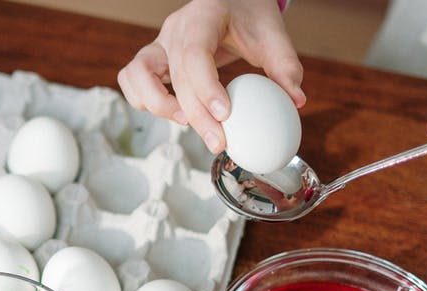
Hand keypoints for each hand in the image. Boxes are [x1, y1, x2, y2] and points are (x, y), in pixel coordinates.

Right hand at [116, 0, 305, 153]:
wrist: (233, 1)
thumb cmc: (250, 14)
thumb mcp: (272, 34)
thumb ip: (285, 66)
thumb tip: (295, 101)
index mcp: (203, 16)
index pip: (194, 54)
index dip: (206, 88)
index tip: (225, 115)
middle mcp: (174, 29)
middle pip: (174, 76)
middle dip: (194, 115)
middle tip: (218, 141)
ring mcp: (159, 42)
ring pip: (137, 75)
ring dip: (157, 105)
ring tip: (187, 123)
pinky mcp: (153, 57)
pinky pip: (132, 79)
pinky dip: (144, 100)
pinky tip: (174, 114)